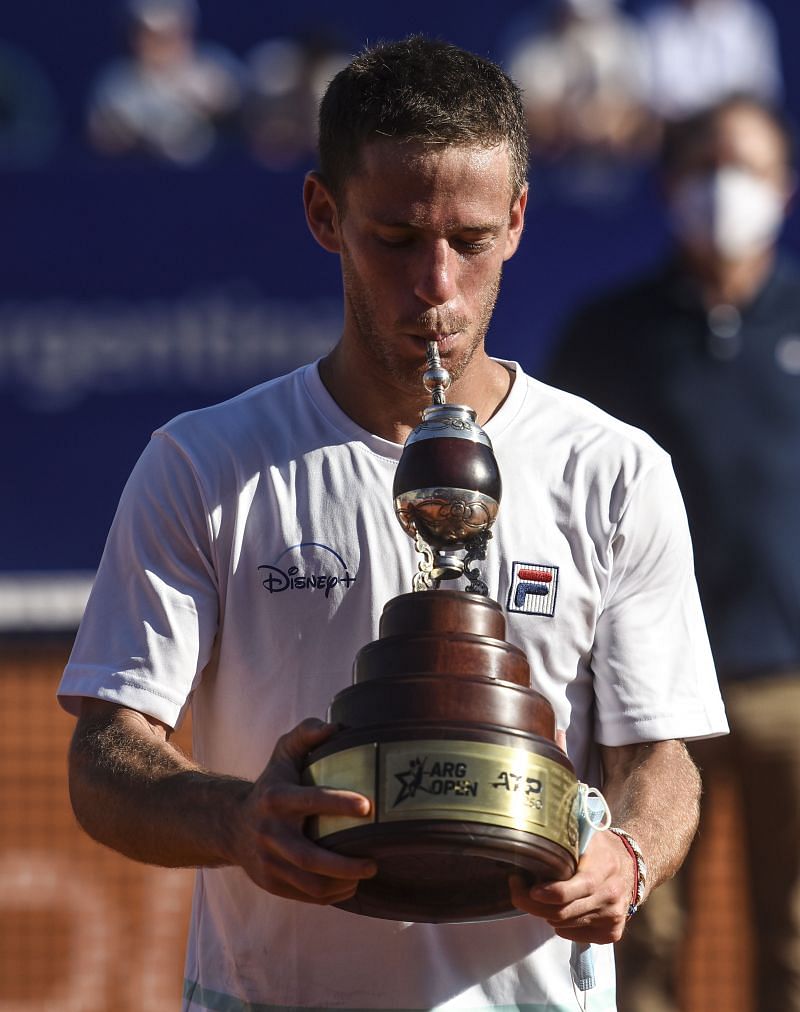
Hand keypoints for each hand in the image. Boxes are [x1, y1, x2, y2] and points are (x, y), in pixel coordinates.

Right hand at [232, 718, 376, 904]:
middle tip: (374, 862)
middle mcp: (270, 832)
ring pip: (309, 883)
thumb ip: (307, 735)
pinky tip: (349, 886)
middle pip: (309, 857)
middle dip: (345, 864)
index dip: (338, 803)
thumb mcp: (283, 753)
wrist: (231, 824)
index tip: (368, 807)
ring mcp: (268, 861)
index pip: (310, 800)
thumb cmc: (272, 784)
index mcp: (276, 797)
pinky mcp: (270, 882)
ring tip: (366, 873)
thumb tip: (337, 728)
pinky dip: (331, 895)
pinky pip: (305, 895)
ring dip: (342, 884)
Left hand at [509, 830, 634, 942]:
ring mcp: (612, 917)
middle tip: (517, 891)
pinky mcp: (612, 933)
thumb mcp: (588, 834)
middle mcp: (609, 898)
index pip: (570, 891)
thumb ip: (565, 836)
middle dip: (533, 905)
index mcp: (603, 870)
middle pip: (562, 913)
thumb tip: (532, 833)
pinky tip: (559, 909)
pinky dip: (562, 926)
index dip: (546, 893)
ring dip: (546, 913)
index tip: (527, 887)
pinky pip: (576, 935)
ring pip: (566, 925)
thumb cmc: (602, 848)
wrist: (634, 866)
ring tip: (538, 898)